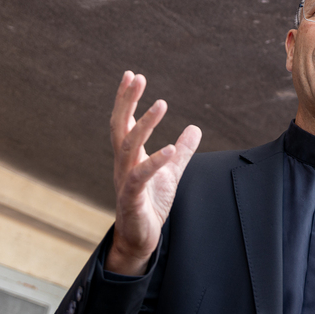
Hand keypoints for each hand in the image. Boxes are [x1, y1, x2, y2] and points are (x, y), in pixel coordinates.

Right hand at [106, 71, 201, 274]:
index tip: (131, 75)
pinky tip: (169, 148)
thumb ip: (183, 151)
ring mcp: (125, 180)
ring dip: (145, 124)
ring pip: (129, 146)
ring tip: (161, 103)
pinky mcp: (132, 198)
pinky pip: (140, 176)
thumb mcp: (172, 173)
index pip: (124, 121)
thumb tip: (195, 128)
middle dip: (127, 101)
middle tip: (136, 77)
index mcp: (130, 156)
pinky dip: (154, 161)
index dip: (126, 99)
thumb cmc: (151, 204)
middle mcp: (123, 164)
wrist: (141, 238)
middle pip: (120, 126)